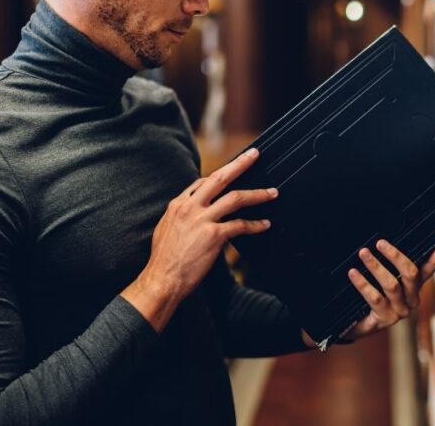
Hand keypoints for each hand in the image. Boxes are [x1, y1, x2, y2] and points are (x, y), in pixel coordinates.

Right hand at [123, 148, 276, 331]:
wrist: (162, 279)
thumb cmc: (164, 260)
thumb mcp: (166, 229)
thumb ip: (181, 216)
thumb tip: (194, 211)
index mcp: (178, 204)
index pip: (202, 182)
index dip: (220, 176)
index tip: (233, 172)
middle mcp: (190, 207)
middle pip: (220, 178)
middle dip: (240, 164)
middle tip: (254, 154)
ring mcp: (202, 220)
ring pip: (235, 198)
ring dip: (257, 194)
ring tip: (272, 192)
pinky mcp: (213, 236)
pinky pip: (240, 225)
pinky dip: (255, 225)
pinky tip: (264, 224)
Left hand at [339, 234, 434, 341]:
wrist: (358, 323)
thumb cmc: (373, 295)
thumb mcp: (383, 278)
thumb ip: (391, 263)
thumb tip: (385, 239)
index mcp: (415, 286)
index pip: (430, 267)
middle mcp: (412, 299)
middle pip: (411, 274)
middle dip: (395, 256)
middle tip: (380, 242)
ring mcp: (400, 310)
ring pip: (392, 285)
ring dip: (376, 266)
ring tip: (363, 253)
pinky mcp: (385, 319)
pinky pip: (375, 298)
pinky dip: (363, 283)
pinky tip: (353, 273)